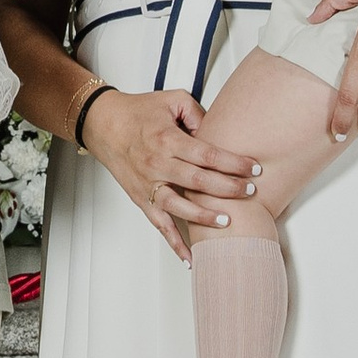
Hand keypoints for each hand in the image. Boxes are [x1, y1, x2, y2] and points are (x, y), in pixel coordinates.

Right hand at [78, 87, 263, 262]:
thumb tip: (221, 132)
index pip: (208, 155)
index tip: (254, 168)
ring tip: (227, 222)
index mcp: (168, 139)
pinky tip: (191, 257)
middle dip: (228, 189)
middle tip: (250, 192)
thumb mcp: (172, 100)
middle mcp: (158, 164)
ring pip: (179, 207)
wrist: (104, 124)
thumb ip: (199, 114)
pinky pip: (160, 225)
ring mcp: (149, 185)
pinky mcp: (141, 199)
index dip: (234, 163)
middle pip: (198, 182)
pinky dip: (175, 243)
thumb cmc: (139, 112)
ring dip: (204, 217)